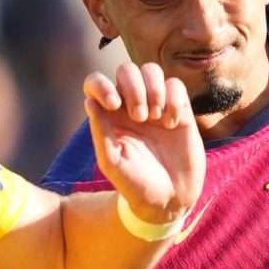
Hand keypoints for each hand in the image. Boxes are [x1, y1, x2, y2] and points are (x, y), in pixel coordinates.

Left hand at [84, 62, 202, 228]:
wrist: (168, 199)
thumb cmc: (134, 184)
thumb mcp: (112, 162)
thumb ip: (100, 132)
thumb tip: (89, 101)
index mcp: (108, 116)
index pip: (96, 82)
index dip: (102, 84)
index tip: (114, 105)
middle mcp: (130, 106)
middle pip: (126, 70)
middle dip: (133, 87)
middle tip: (140, 117)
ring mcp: (155, 105)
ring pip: (152, 71)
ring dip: (154, 89)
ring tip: (155, 118)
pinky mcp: (179, 109)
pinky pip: (175, 85)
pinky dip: (174, 99)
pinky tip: (172, 123)